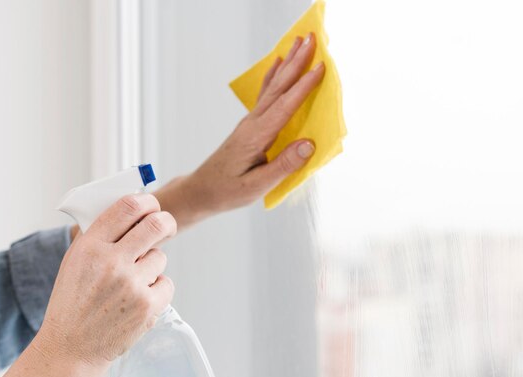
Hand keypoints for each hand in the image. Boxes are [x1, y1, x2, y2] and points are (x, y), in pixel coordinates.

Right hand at [42, 193, 175, 364]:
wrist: (72, 348)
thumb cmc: (73, 304)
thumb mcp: (75, 263)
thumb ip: (100, 238)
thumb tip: (132, 214)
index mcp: (90, 247)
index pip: (127, 207)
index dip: (147, 201)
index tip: (151, 205)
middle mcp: (111, 262)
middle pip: (156, 225)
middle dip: (166, 222)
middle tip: (165, 226)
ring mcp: (131, 284)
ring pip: (160, 257)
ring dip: (152, 266)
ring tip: (131, 283)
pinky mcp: (148, 306)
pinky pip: (166, 283)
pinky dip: (157, 289)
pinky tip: (138, 299)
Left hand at [156, 33, 324, 227]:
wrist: (202, 190)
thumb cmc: (228, 191)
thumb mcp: (257, 186)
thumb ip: (284, 166)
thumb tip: (309, 144)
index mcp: (256, 137)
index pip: (284, 107)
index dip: (303, 87)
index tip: (320, 67)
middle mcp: (253, 124)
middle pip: (278, 88)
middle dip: (296, 63)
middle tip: (312, 39)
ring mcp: (250, 122)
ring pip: (273, 88)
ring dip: (288, 64)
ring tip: (299, 43)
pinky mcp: (250, 126)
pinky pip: (266, 95)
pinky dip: (274, 77)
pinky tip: (278, 64)